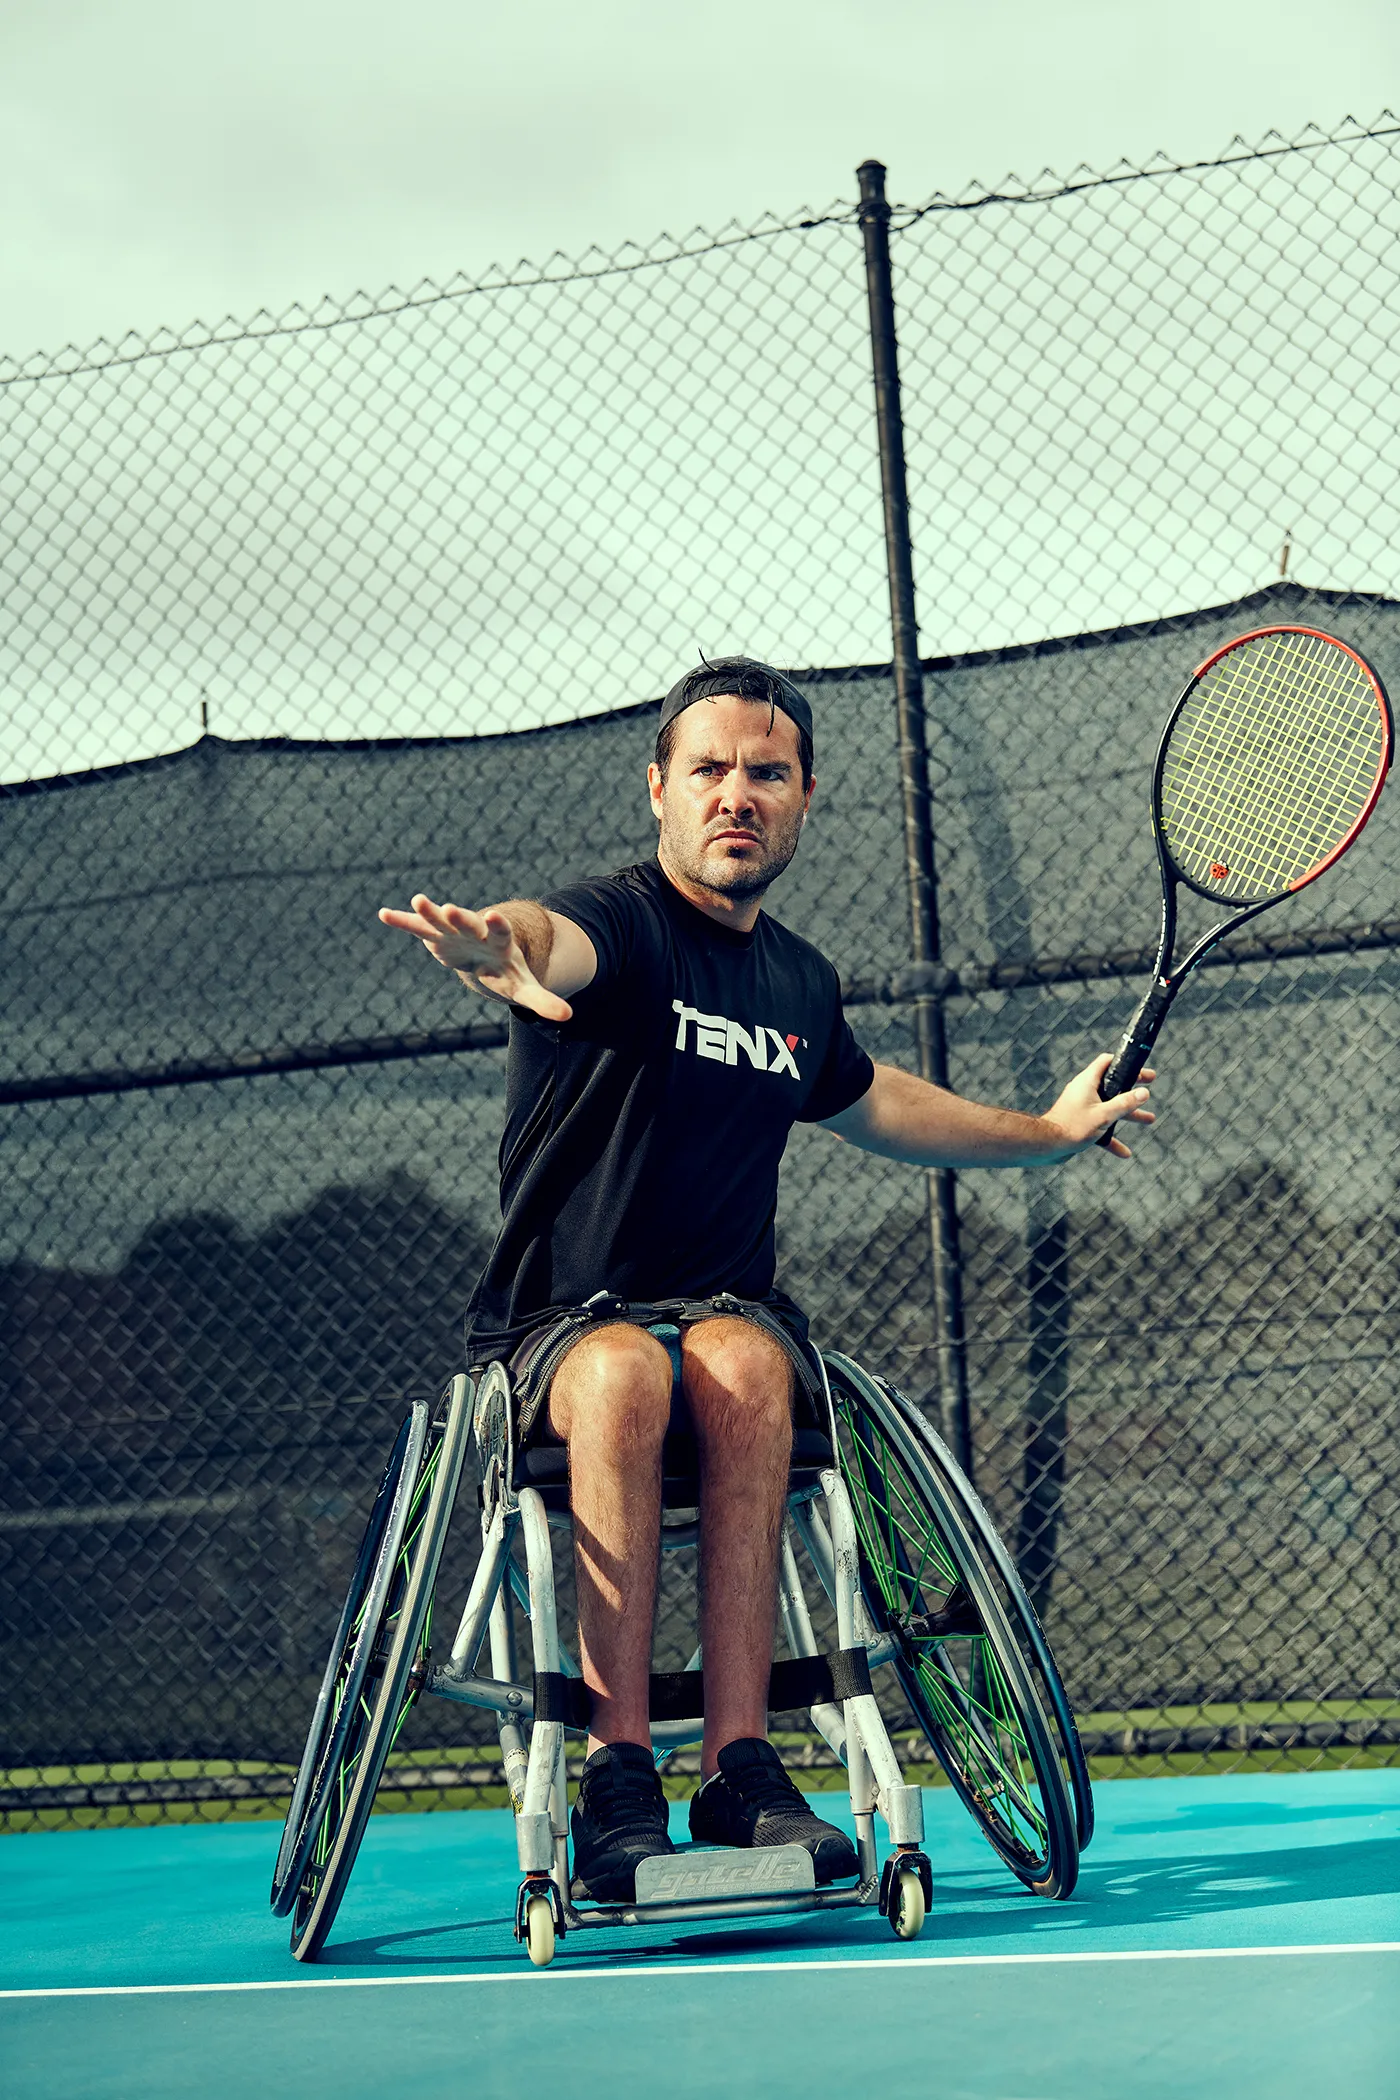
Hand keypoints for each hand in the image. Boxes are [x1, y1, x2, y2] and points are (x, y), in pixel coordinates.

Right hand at [377, 894, 572, 1022]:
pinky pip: (418, 927)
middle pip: (468, 922)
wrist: (489, 956)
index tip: (495, 915)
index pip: (501, 931)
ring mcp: (455, 931)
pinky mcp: (437, 936)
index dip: (498, 924)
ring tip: (416, 900)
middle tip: (449, 908)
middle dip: (459, 916)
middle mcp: (477, 930)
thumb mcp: (525, 988)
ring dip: (429, 911)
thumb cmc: (508, 972)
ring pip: (441, 920)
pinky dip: (402, 921)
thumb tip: (568, 1017)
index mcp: (500, 942)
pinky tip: (384, 914)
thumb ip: (544, 1001)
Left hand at [1046, 1055, 1155, 1159]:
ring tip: (1149, 1119)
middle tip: (1149, 1086)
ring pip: (1109, 1108)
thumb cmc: (1073, 1126)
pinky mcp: (1080, 1122)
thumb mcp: (1105, 1115)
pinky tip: (1124, 1152)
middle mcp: (1085, 1092)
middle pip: (1113, 1085)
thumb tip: (1144, 1093)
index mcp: (1088, 1082)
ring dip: (1128, 1114)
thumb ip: (1125, 1103)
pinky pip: (1100, 1126)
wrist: (1047, 1146)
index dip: (1125, 1063)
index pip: (1107, 1062)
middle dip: (1132, 1089)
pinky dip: (1111, 1137)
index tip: (1140, 1069)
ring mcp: (1082, 1107)